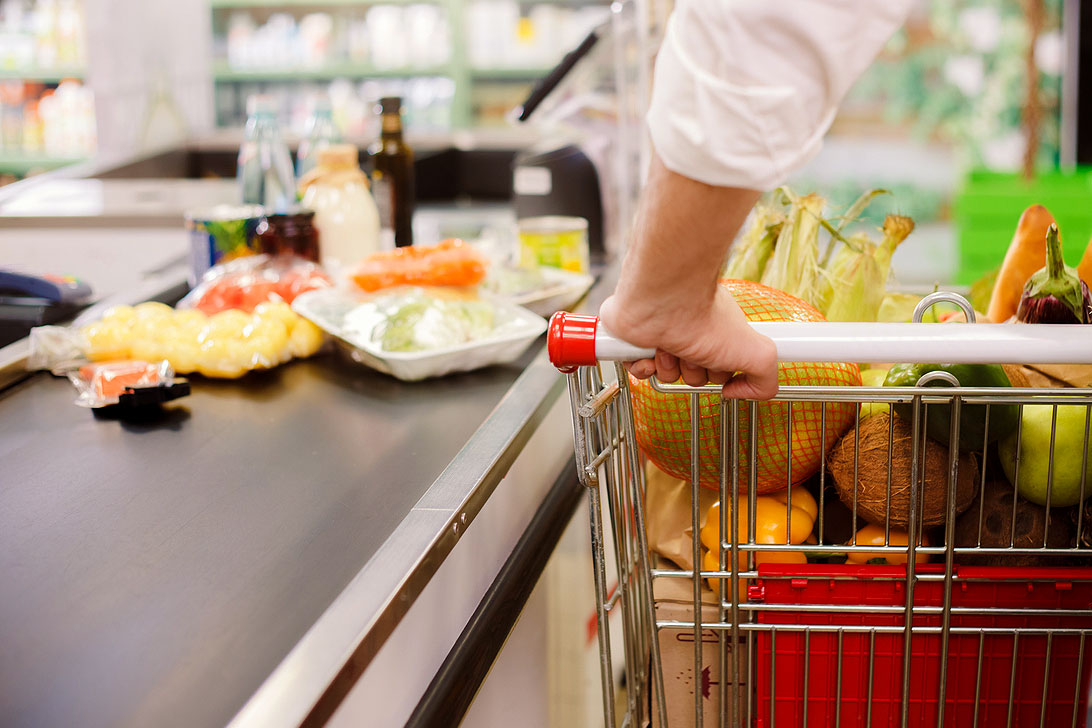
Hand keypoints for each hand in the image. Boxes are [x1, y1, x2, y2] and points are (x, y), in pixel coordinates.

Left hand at [599, 284, 778, 399]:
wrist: (665, 302)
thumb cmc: (706, 318)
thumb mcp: (759, 354)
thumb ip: (766, 380)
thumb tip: (737, 393)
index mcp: (719, 332)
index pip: (721, 370)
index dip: (720, 373)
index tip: (720, 365)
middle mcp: (691, 332)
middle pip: (694, 376)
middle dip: (694, 372)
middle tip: (695, 353)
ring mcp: (662, 335)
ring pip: (666, 375)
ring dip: (669, 368)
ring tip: (671, 347)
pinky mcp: (635, 339)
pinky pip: (638, 370)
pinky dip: (643, 367)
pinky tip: (650, 353)